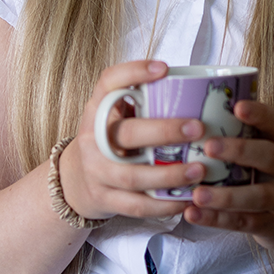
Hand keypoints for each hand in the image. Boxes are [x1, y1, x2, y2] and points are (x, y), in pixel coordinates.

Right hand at [57, 61, 208, 221]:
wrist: (74, 180)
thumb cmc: (111, 140)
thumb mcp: (117, 116)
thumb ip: (144, 102)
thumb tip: (198, 89)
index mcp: (98, 109)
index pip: (108, 82)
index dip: (134, 73)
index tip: (164, 68)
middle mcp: (93, 138)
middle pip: (126, 133)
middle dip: (164, 131)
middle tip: (198, 128)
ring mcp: (96, 171)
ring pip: (132, 175)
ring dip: (168, 175)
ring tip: (199, 170)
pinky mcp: (104, 198)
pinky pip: (136, 205)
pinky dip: (163, 204)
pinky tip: (186, 199)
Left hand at [179, 100, 273, 251]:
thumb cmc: (272, 173)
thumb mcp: (266, 147)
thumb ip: (240, 131)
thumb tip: (194, 105)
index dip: (258, 113)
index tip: (238, 106)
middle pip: (268, 156)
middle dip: (240, 151)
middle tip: (209, 146)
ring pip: (256, 196)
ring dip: (226, 196)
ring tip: (198, 194)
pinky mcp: (268, 222)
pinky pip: (243, 222)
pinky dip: (217, 219)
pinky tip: (193, 214)